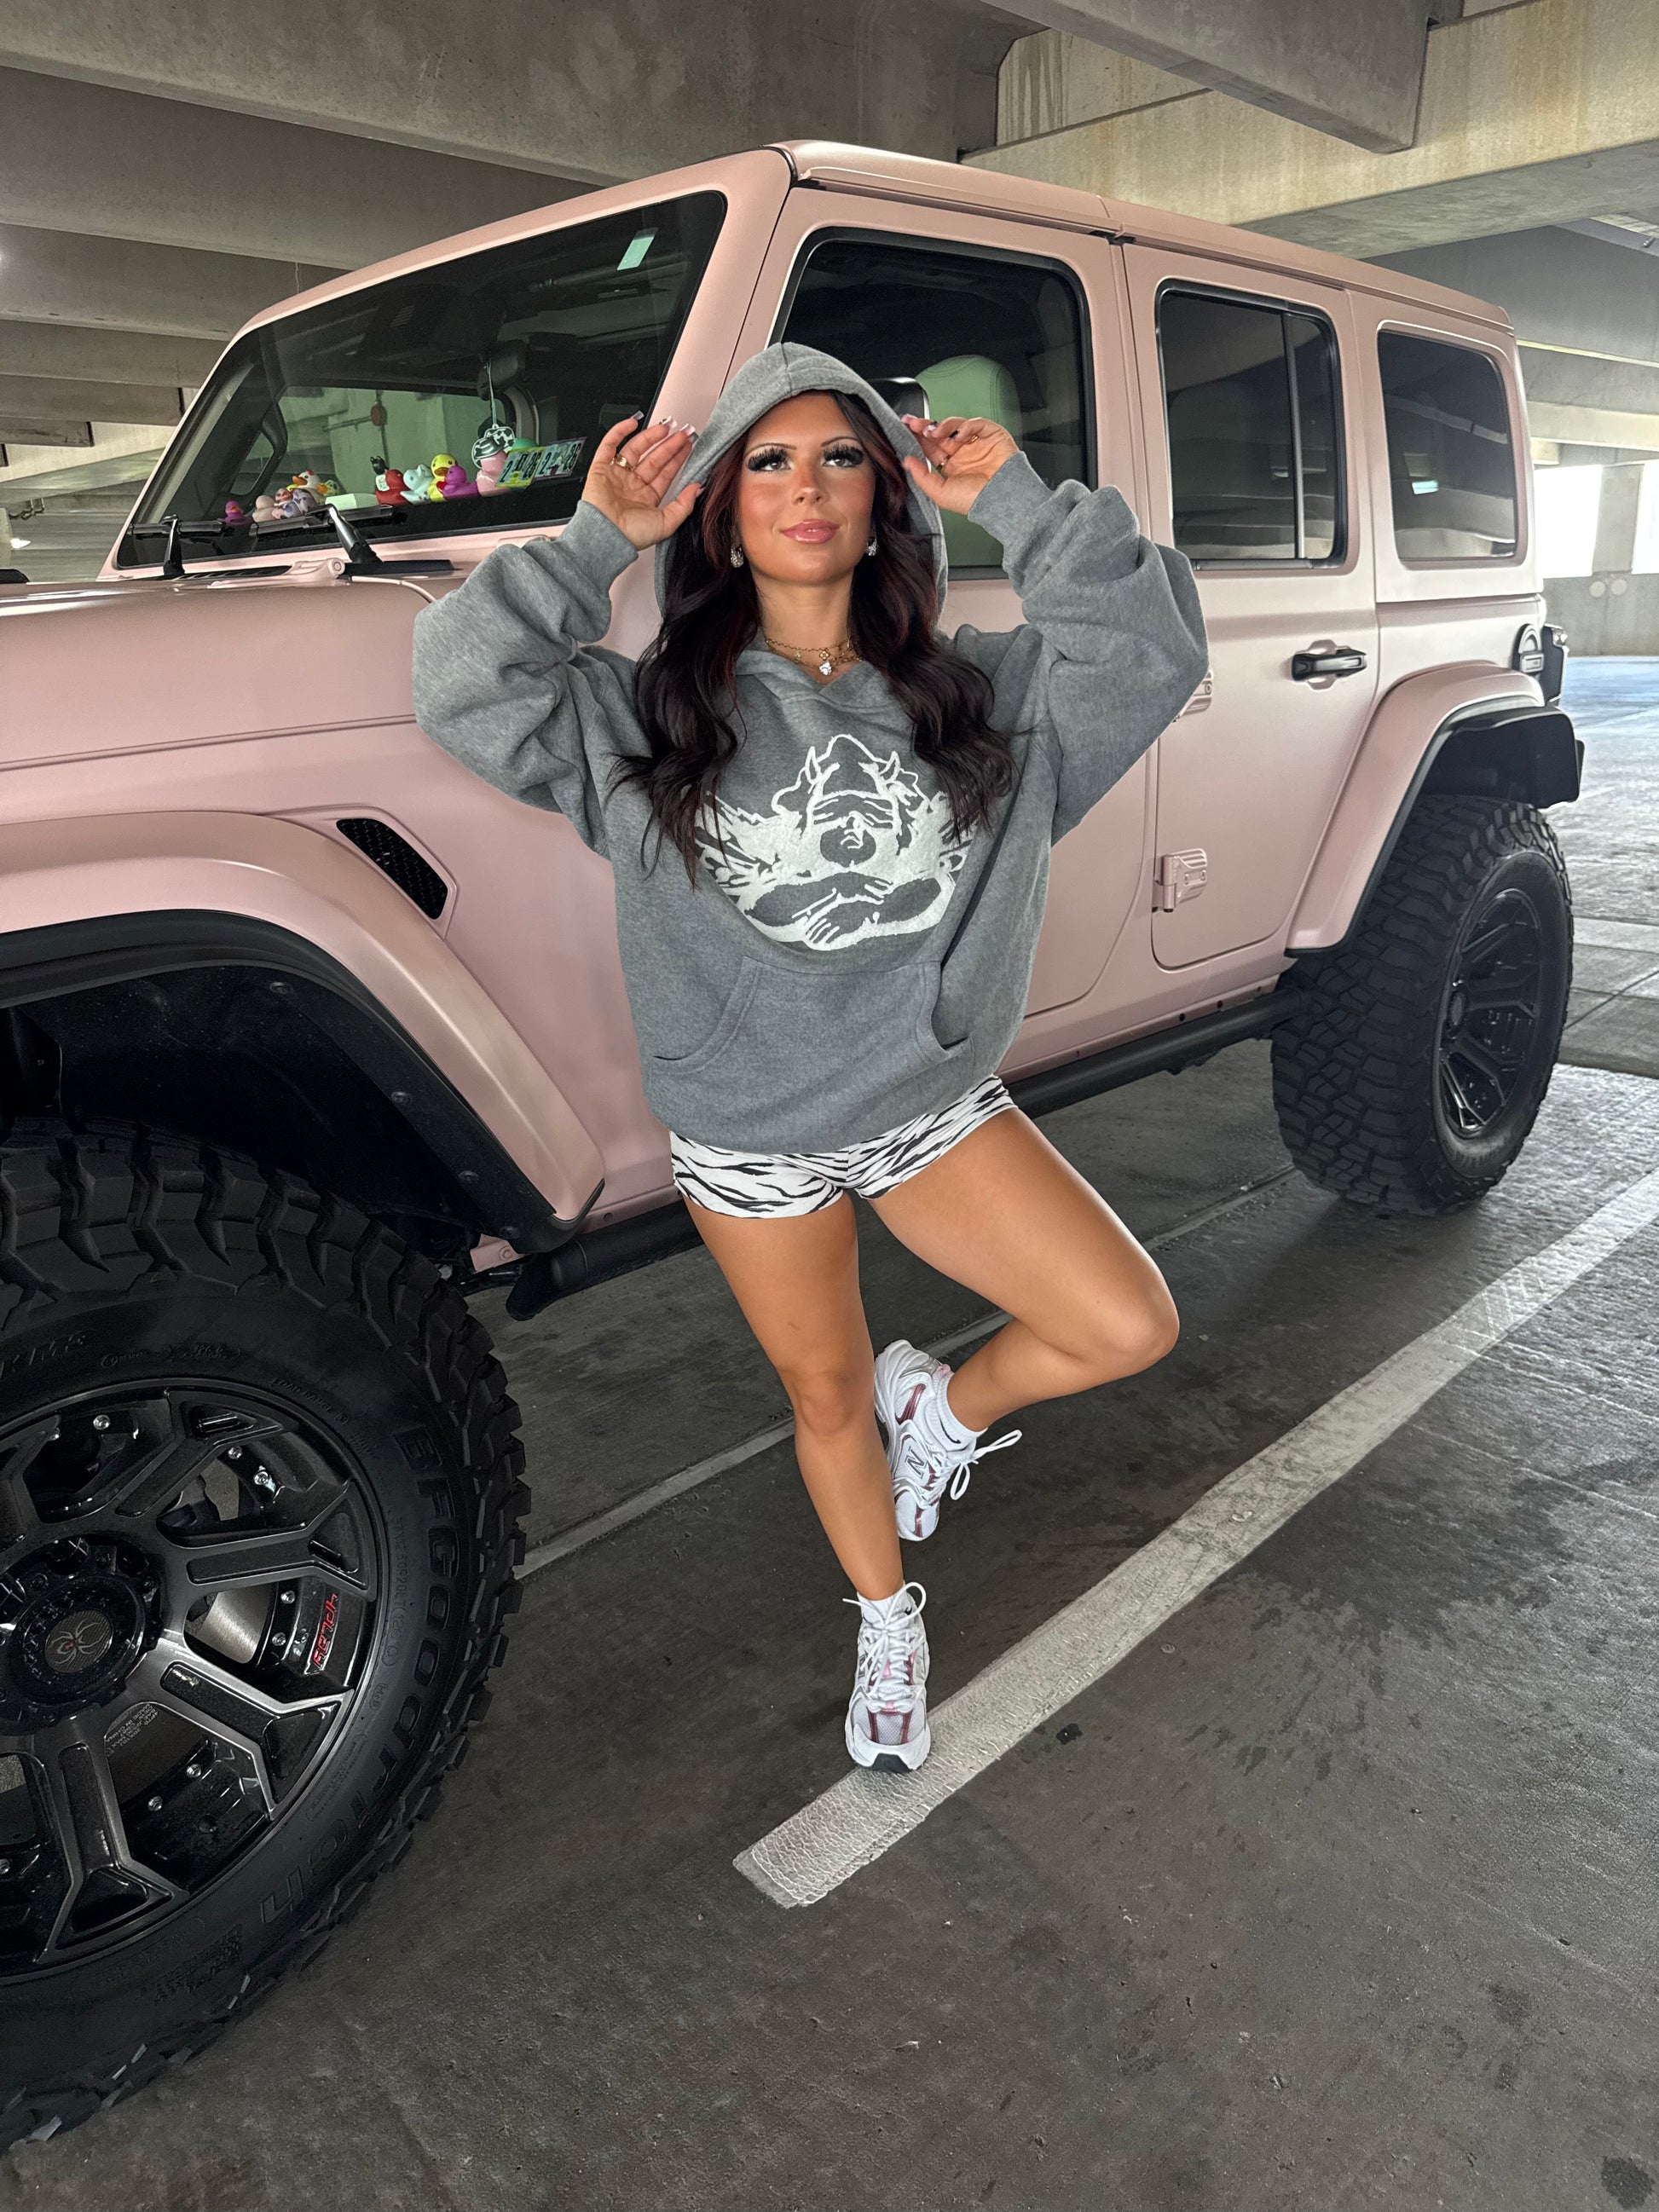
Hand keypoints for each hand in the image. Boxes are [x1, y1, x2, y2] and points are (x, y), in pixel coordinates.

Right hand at [580, 414, 701, 548]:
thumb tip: (698, 488)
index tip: (688, 445)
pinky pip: (609, 446)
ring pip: (635, 449)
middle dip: (669, 445)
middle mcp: (632, 486)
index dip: (677, 458)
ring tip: (666, 428)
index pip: (665, 473)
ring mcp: (616, 476)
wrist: (606, 535)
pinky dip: (618, 432)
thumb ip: (684, 505)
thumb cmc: (631, 535)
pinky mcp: (600, 469)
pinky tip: (632, 424)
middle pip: (653, 459)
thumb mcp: (667, 523)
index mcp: (647, 499)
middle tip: (682, 433)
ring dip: (650, 437)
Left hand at [900, 414, 1018, 516]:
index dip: (918, 438)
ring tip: (934, 432)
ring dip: (943, 425)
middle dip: (926, 426)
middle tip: (914, 424)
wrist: (1002, 498)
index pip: (931, 447)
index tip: (906, 429)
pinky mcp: (991, 435)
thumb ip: (921, 477)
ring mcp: (976, 443)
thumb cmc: (976, 500)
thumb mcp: (940, 493)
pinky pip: (976, 423)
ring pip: (955, 425)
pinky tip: (960, 435)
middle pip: (940, 433)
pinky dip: (966, 426)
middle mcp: (963, 453)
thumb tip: (907, 461)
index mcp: (951, 466)